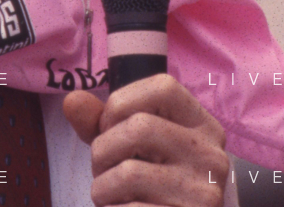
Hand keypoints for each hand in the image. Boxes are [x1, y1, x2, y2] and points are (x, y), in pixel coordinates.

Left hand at [63, 73, 228, 206]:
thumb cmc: (151, 185)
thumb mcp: (132, 148)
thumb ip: (103, 123)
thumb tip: (72, 100)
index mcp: (201, 125)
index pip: (164, 87)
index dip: (122, 101)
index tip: (108, 126)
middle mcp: (211, 154)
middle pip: (139, 127)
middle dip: (102, 150)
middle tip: (102, 171)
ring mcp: (204, 190)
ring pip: (129, 173)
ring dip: (102, 188)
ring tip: (110, 196)